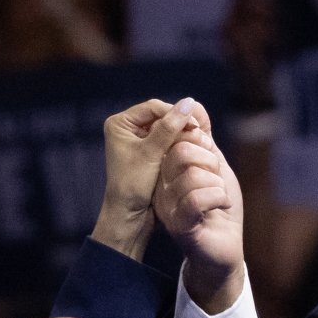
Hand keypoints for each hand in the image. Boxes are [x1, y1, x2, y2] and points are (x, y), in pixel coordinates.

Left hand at [93, 97, 201, 258]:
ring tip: (196, 140)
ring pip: (165, 128)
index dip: (175, 113)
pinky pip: (167, 141)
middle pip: (160, 116)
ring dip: (180, 133)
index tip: (194, 125)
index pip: (153, 107)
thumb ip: (169, 128)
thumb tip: (189, 102)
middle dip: (179, 123)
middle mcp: (126, 129)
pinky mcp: (147, 152)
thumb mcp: (151, 153)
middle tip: (198, 131)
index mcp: (120, 124)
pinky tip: (191, 149)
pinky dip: (178, 144)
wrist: (128, 215)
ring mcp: (137, 140)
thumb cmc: (133, 185)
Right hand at [154, 104, 244, 312]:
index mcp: (165, 168)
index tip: (212, 157)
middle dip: (211, 161)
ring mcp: (166, 205)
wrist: (225, 248)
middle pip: (182, 150)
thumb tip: (194, 105)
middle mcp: (160, 185)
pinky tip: (220, 207)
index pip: (177, 135)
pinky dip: (218, 198)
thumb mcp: (214, 166)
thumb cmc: (219, 208)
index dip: (201, 139)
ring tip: (220, 197)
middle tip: (217, 180)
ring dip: (218, 184)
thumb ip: (204, 138)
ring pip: (193, 173)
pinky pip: (197, 197)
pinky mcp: (178, 224)